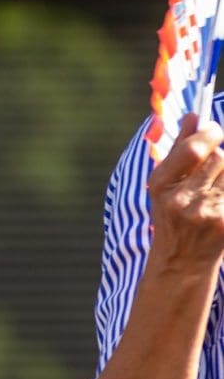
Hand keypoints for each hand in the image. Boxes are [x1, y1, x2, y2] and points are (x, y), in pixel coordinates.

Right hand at [147, 113, 223, 278]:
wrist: (181, 261)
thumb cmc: (172, 216)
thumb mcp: (163, 185)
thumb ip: (177, 150)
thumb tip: (193, 116)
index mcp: (160, 185)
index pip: (192, 150)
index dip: (209, 134)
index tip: (214, 129)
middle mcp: (181, 199)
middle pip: (218, 158)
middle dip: (221, 154)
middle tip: (217, 153)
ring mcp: (206, 213)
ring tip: (215, 185)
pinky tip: (218, 199)